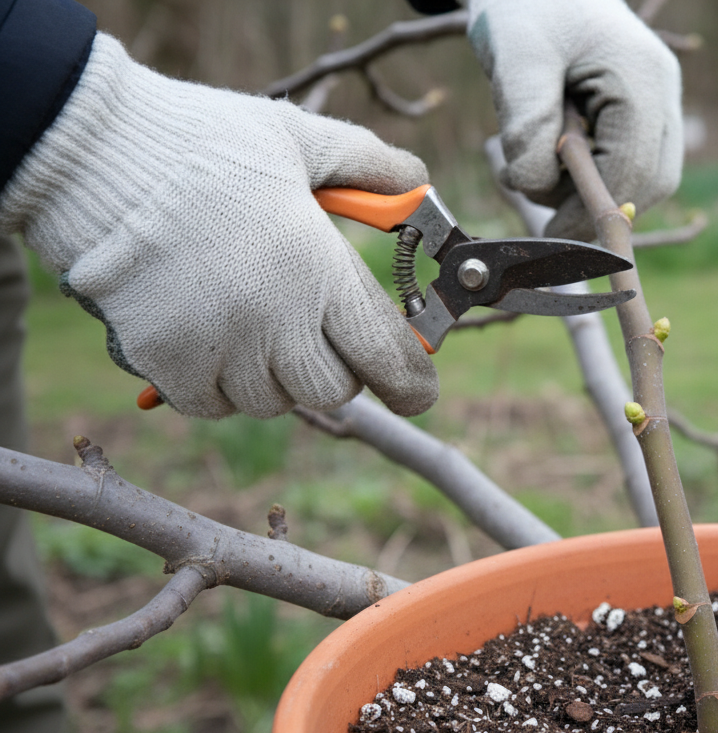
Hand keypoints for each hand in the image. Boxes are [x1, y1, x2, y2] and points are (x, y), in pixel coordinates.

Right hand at [0, 35, 437, 418]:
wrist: (97, 156)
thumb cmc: (205, 143)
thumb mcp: (301, 140)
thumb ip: (370, 165)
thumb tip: (418, 186)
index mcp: (321, 271)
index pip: (388, 359)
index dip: (412, 383)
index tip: (418, 389)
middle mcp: (277, 321)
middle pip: (334, 390)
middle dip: (337, 368)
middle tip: (318, 332)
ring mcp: (220, 348)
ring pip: (275, 401)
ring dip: (277, 376)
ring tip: (256, 322)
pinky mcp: (168, 364)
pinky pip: (214, 406)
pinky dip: (222, 386)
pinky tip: (214, 339)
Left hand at [468, 0, 682, 239]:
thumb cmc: (526, 8)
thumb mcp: (516, 60)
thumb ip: (526, 126)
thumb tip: (536, 187)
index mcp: (642, 76)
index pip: (634, 167)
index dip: (592, 209)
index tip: (550, 233)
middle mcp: (663, 91)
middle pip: (652, 180)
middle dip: (597, 205)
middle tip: (542, 209)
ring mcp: (660, 101)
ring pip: (644, 177)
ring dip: (591, 189)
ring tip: (536, 161)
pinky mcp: (644, 112)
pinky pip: (631, 162)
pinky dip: (592, 174)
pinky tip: (554, 155)